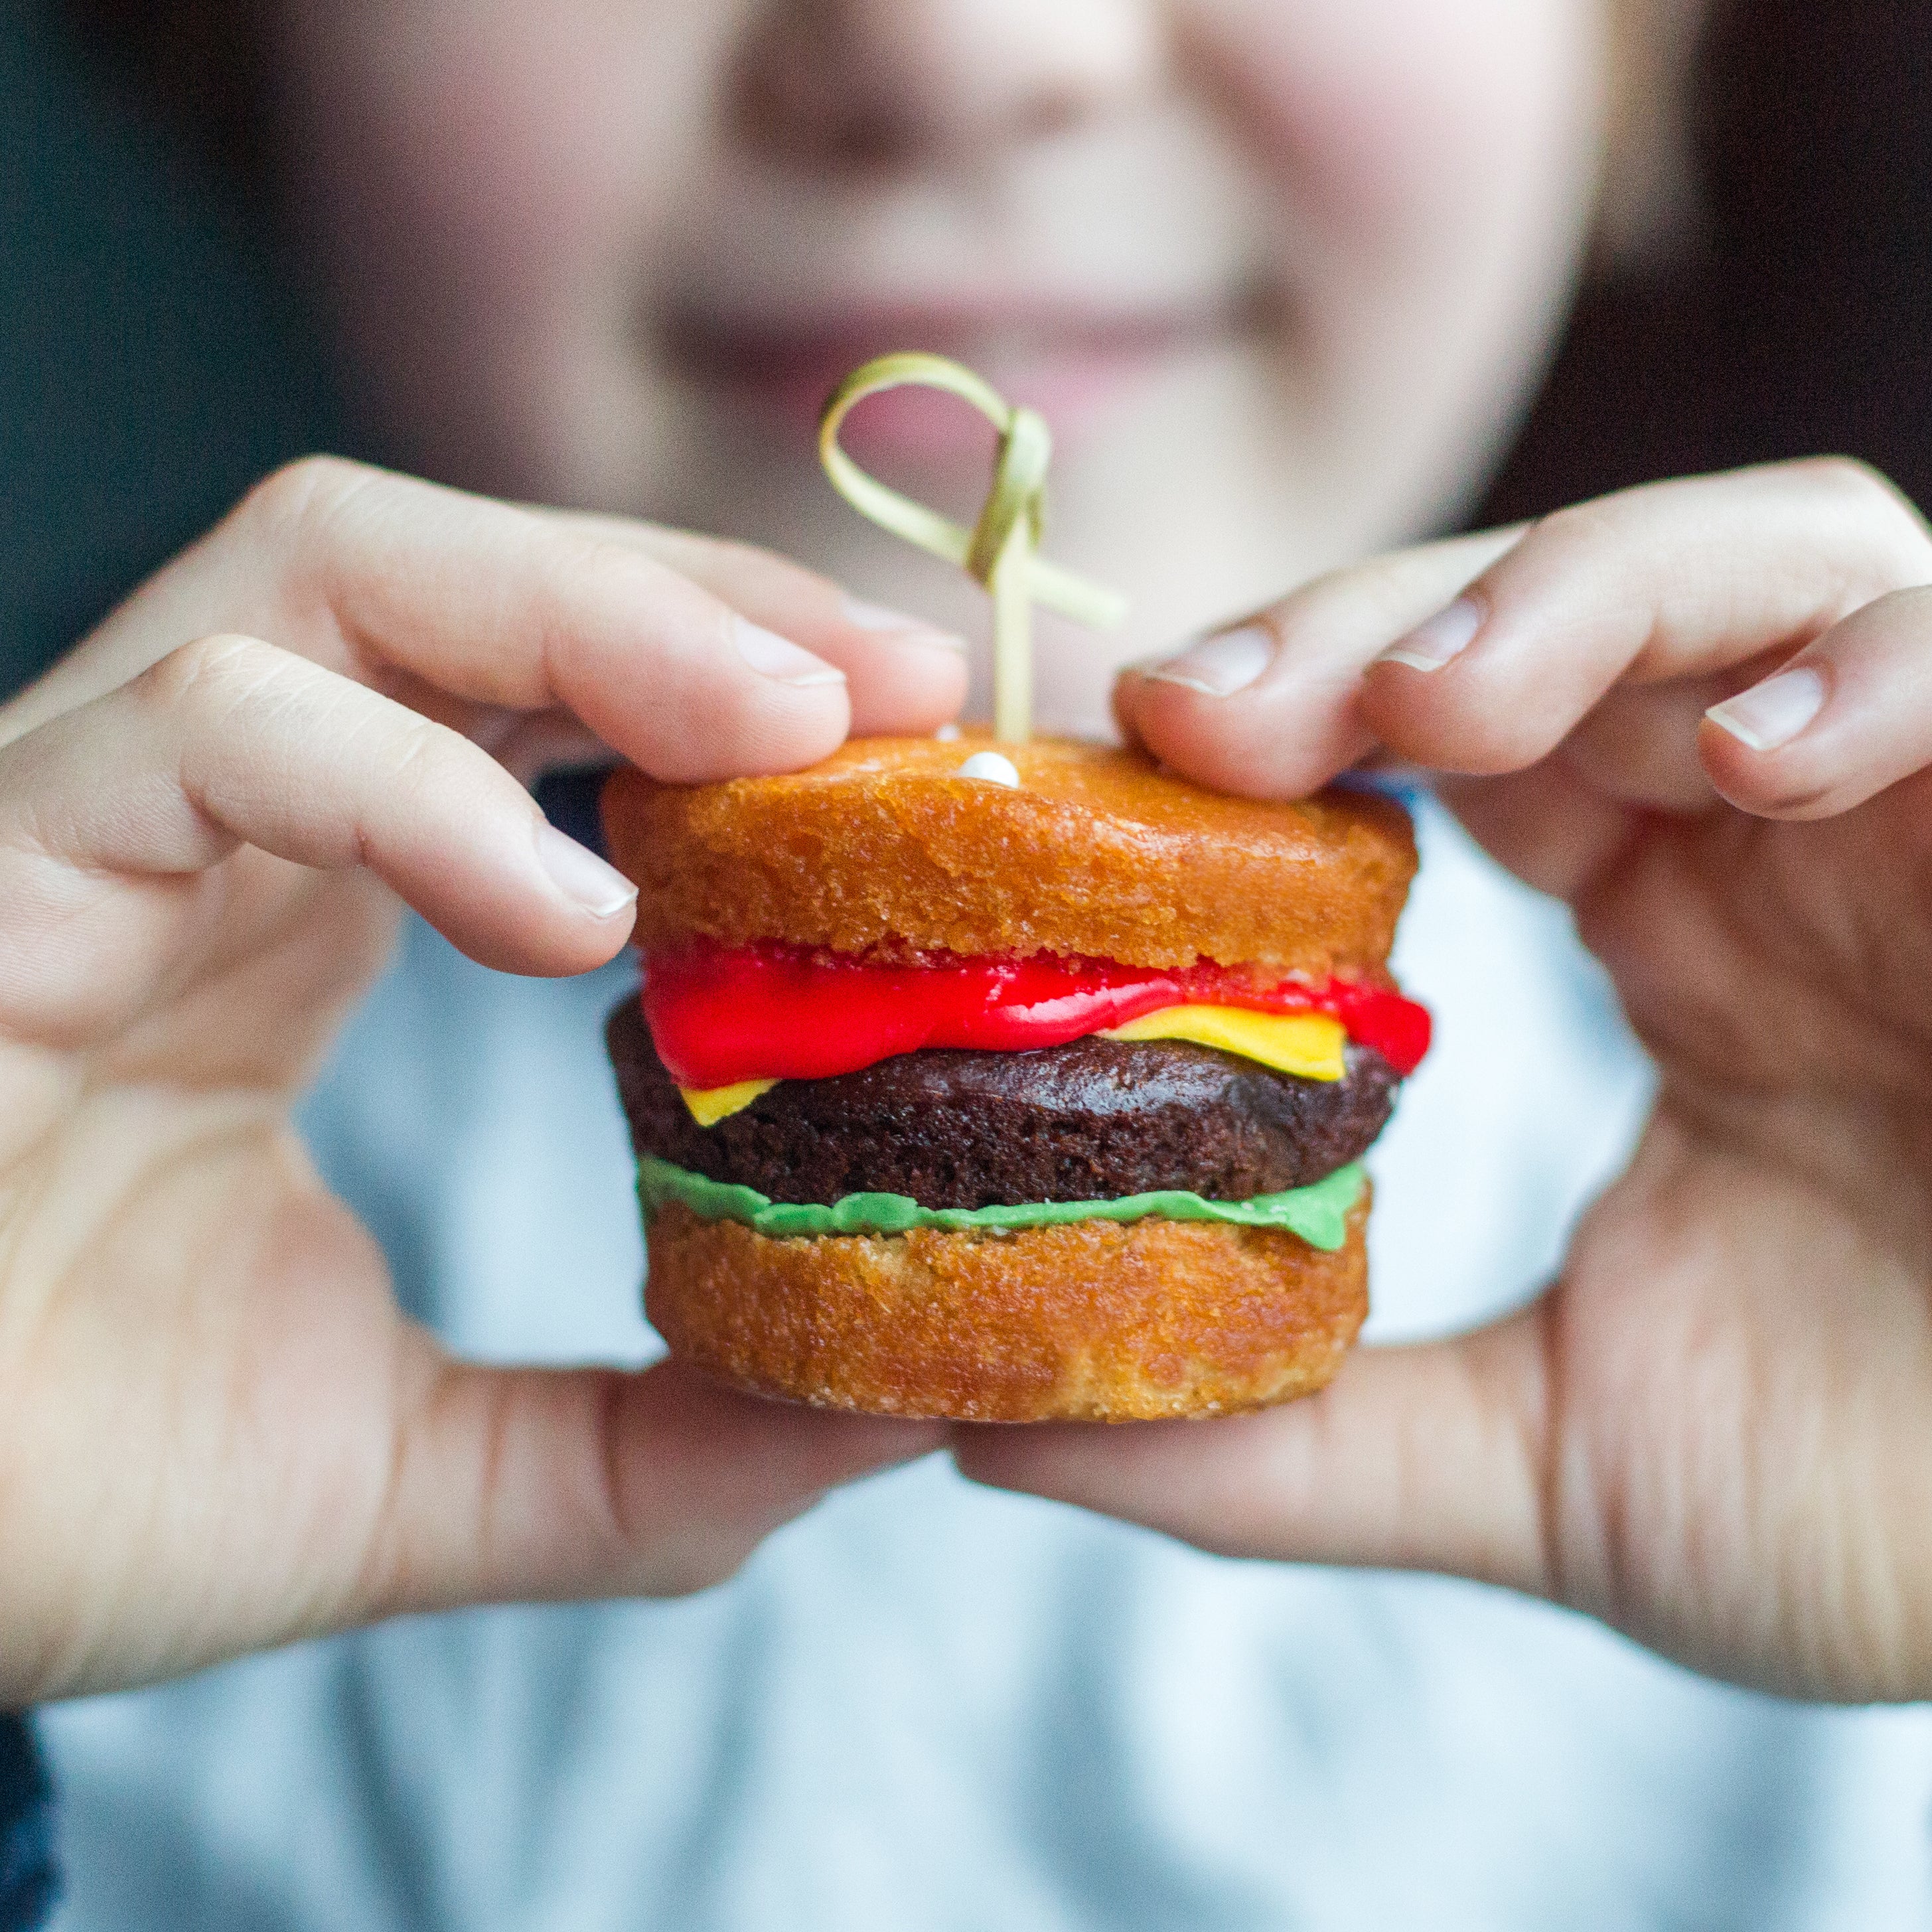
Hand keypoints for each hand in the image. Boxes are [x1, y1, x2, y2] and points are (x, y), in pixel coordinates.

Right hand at [0, 458, 962, 1701]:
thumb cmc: (60, 1498)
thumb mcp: (424, 1474)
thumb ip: (646, 1446)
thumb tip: (890, 1413)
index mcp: (298, 914)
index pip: (531, 696)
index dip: (731, 685)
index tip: (925, 746)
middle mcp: (202, 827)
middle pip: (462, 578)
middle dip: (699, 595)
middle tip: (908, 680)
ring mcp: (81, 816)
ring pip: (334, 568)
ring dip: (590, 611)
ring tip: (786, 724)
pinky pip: (202, 724)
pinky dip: (405, 779)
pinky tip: (568, 915)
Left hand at [957, 458, 1931, 1700]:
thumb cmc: (1889, 1504)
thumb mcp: (1545, 1463)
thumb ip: (1294, 1436)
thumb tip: (1007, 1436)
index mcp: (1673, 921)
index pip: (1449, 730)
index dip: (1288, 718)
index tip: (1134, 771)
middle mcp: (1787, 829)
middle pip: (1565, 603)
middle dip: (1373, 624)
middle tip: (1208, 713)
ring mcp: (1931, 799)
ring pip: (1766, 556)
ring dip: (1582, 595)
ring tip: (1431, 707)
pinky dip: (1875, 666)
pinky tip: (1757, 766)